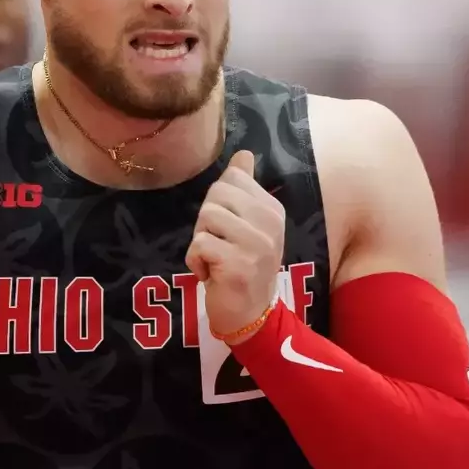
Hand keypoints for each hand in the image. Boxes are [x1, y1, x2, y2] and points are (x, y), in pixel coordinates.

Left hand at [186, 150, 284, 338]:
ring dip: (200, 240)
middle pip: (216, 195)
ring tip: (215, 258)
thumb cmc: (244, 266)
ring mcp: (256, 244)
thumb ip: (245, 188)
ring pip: (206, 218)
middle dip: (206, 221)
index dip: (217, 202)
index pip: (232, 179)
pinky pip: (199, 245)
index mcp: (272, 209)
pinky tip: (210, 273)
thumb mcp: (249, 224)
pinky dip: (195, 261)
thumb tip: (243, 154)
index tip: (227, 228)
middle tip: (218, 245)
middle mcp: (270, 223)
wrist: (250, 314)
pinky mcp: (238, 264)